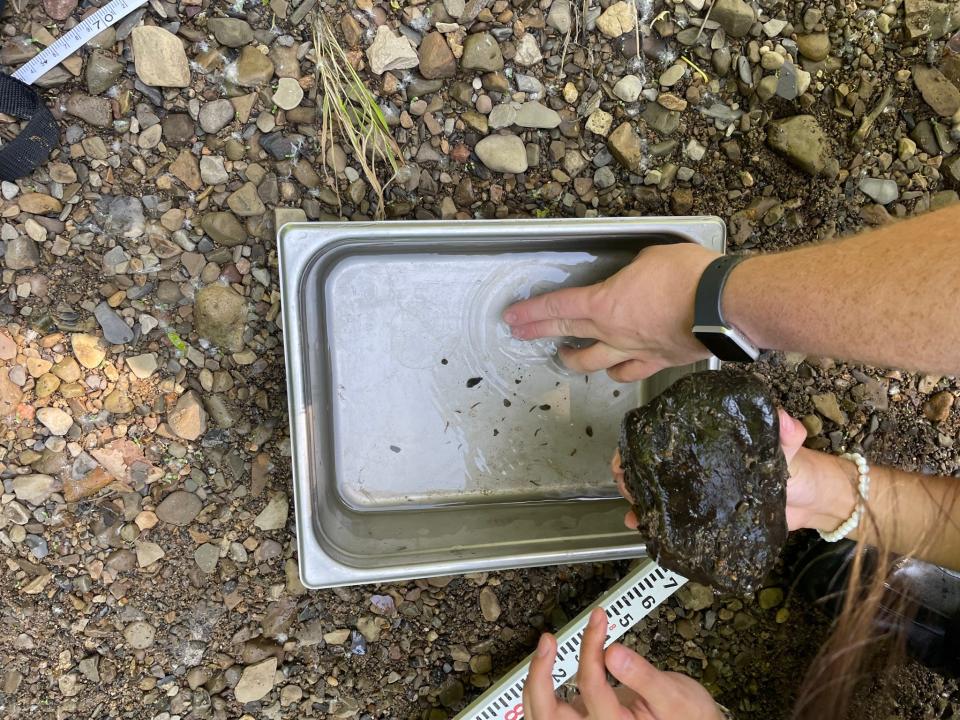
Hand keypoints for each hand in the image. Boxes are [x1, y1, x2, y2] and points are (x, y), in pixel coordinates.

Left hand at [503, 243, 719, 380]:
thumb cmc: (687, 275)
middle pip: (566, 334)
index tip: (511, 317)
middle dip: (538, 333)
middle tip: (519, 334)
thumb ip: (631, 272)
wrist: (723, 306)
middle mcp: (611, 332)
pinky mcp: (656, 363)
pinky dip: (616, 372)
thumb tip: (632, 280)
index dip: (531, 312)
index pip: (557, 307)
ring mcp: (632, 351)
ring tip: (566, 356)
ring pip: (592, 363)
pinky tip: (613, 371)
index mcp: (604, 303)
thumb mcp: (649, 258)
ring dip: (574, 360)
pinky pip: (628, 373)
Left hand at [523, 607, 723, 719]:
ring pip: (543, 715)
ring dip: (537, 681)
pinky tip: (548, 663)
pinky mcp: (583, 719)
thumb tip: (612, 651)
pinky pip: (551, 710)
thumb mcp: (673, 695)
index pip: (592, 687)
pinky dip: (542, 688)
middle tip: (548, 640)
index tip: (599, 618)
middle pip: (549, 714)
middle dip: (541, 675)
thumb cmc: (687, 716)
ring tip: (546, 646)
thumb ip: (642, 676)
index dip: (591, 648)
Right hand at [612, 409, 857, 532]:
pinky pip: (671, 520)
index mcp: (707, 441)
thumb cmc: (796, 466)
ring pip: (655, 492)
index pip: (664, 436)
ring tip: (634, 509)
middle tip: (627, 484)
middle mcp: (694, 465)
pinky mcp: (702, 517)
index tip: (628, 454)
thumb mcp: (789, 445)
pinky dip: (653, 525)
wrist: (810, 502)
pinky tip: (642, 529)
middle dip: (631, 473)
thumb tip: (783, 420)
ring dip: (637, 499)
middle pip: (650, 465)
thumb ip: (784, 431)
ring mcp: (696, 491)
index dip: (639, 444)